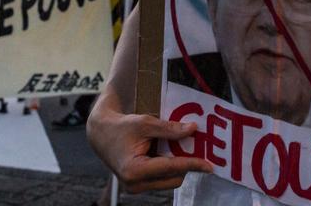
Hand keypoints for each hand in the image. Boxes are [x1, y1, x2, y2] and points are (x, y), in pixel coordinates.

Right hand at [86, 108, 211, 192]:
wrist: (101, 134)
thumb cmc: (121, 127)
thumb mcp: (146, 123)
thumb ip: (169, 129)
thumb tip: (193, 130)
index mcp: (135, 170)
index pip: (171, 168)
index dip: (193, 165)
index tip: (210, 165)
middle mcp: (135, 184)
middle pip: (174, 178)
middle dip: (186, 164)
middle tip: (195, 147)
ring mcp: (136, 188)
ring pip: (169, 180)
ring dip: (178, 166)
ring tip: (178, 147)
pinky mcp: (138, 186)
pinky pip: (162, 179)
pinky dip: (169, 167)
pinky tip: (168, 152)